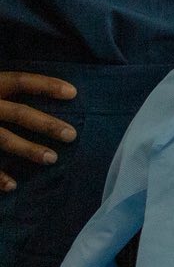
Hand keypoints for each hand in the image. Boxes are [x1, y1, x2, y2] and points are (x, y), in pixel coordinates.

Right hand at [0, 72, 76, 191]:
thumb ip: (5, 92)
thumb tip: (54, 94)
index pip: (19, 81)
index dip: (46, 84)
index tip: (73, 93)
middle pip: (17, 112)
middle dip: (46, 124)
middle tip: (72, 135)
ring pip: (2, 138)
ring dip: (28, 149)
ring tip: (52, 159)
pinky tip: (13, 185)